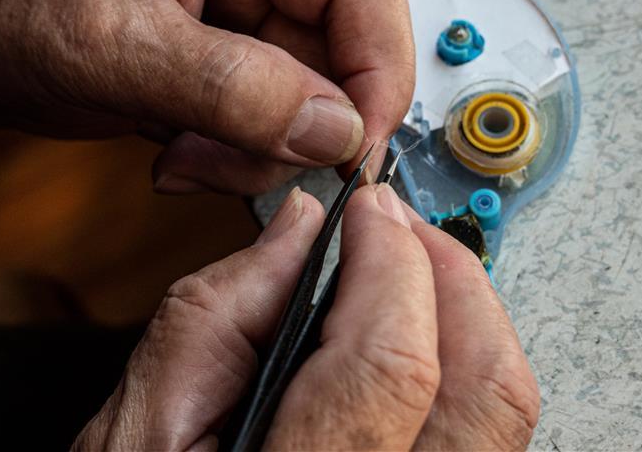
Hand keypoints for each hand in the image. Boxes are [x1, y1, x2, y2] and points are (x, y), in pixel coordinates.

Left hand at [0, 0, 413, 192]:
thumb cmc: (11, 5)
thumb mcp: (113, 45)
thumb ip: (232, 88)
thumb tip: (334, 129)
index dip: (375, 74)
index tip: (354, 150)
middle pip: (347, 52)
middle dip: (298, 128)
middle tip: (234, 161)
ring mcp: (255, 8)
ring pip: (318, 102)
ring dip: (262, 151)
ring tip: (187, 156)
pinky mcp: (243, 57)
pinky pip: (282, 123)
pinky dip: (244, 157)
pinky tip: (186, 152)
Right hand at [75, 186, 538, 449]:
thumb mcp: (140, 425)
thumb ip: (218, 314)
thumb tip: (299, 231)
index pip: (389, 363)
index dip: (390, 263)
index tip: (368, 211)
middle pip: (483, 387)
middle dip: (451, 277)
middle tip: (401, 228)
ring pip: (500, 409)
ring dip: (465, 314)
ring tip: (409, 268)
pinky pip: (486, 430)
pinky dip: (463, 362)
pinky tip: (417, 332)